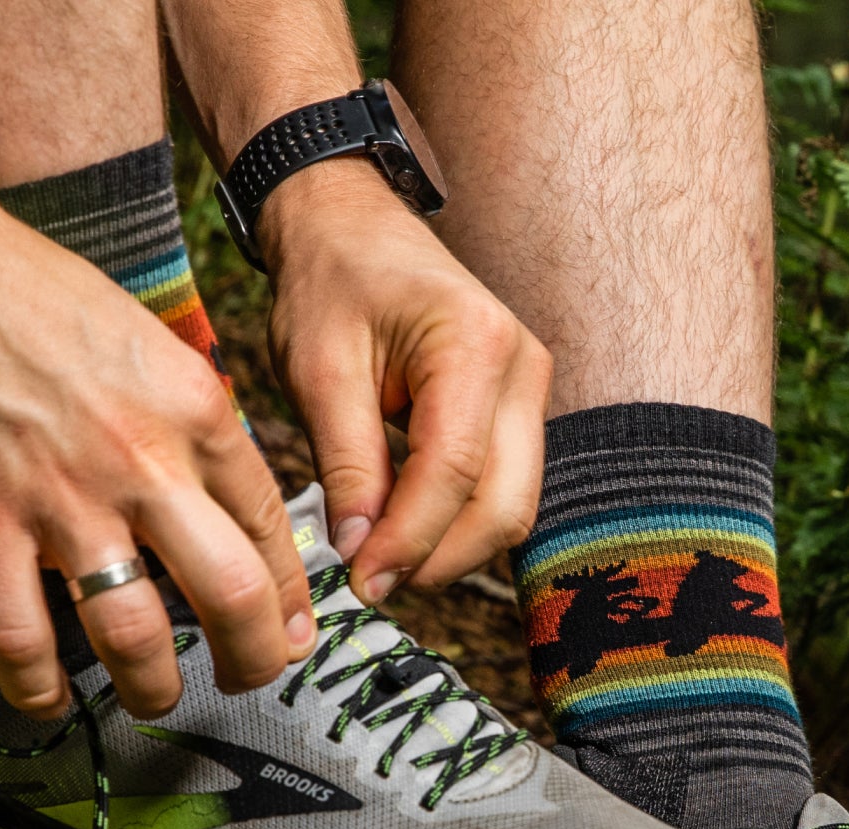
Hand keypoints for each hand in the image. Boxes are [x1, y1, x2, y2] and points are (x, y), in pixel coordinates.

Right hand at [0, 203, 315, 720]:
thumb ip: (201, 433)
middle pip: (232, 596)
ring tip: (155, 696)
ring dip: (153, 688)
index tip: (290, 635)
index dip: (290, 602)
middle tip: (247, 679)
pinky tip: (50, 701)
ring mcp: (62, 498)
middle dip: (254, 660)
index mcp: (199, 412)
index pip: (271, 532)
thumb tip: (236, 516)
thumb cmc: (46, 302)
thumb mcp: (158, 349)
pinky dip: (37, 688)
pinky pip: (19, 637)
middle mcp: (143, 462)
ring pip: (134, 635)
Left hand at [261, 160, 552, 602]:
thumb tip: (360, 553)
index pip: (455, 471)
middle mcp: (522, 369)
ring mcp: (530, 393)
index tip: (359, 582)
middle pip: (506, 505)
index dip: (409, 540)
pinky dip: (457, 524)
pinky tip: (403, 530)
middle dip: (439, 558)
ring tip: (380, 559)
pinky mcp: (518, 413)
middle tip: (370, 582)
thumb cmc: (328, 283)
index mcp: (476, 343)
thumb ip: (345, 464)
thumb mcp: (318, 371)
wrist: (349, 226)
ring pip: (512, 509)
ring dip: (450, 548)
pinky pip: (502, 491)